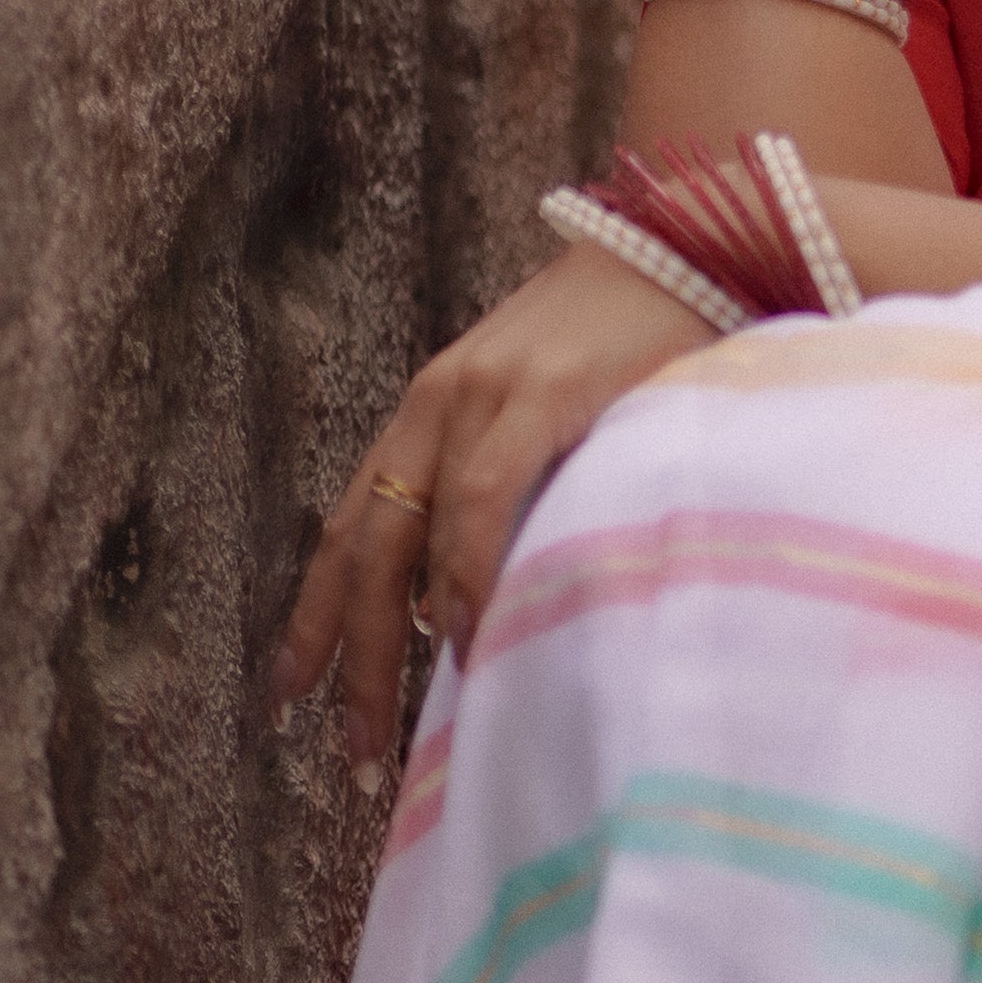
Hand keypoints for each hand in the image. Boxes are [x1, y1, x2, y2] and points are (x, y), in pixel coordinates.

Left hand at [270, 244, 708, 773]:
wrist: (694, 233)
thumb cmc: (634, 337)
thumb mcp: (548, 410)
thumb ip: (505, 483)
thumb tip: (469, 596)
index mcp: (431, 408)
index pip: (349, 526)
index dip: (313, 615)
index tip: (287, 696)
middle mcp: (441, 400)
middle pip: (362, 546)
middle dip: (345, 654)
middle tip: (349, 749)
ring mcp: (489, 395)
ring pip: (411, 534)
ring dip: (399, 637)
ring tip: (403, 721)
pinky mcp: (549, 393)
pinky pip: (487, 497)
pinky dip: (468, 570)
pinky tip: (468, 632)